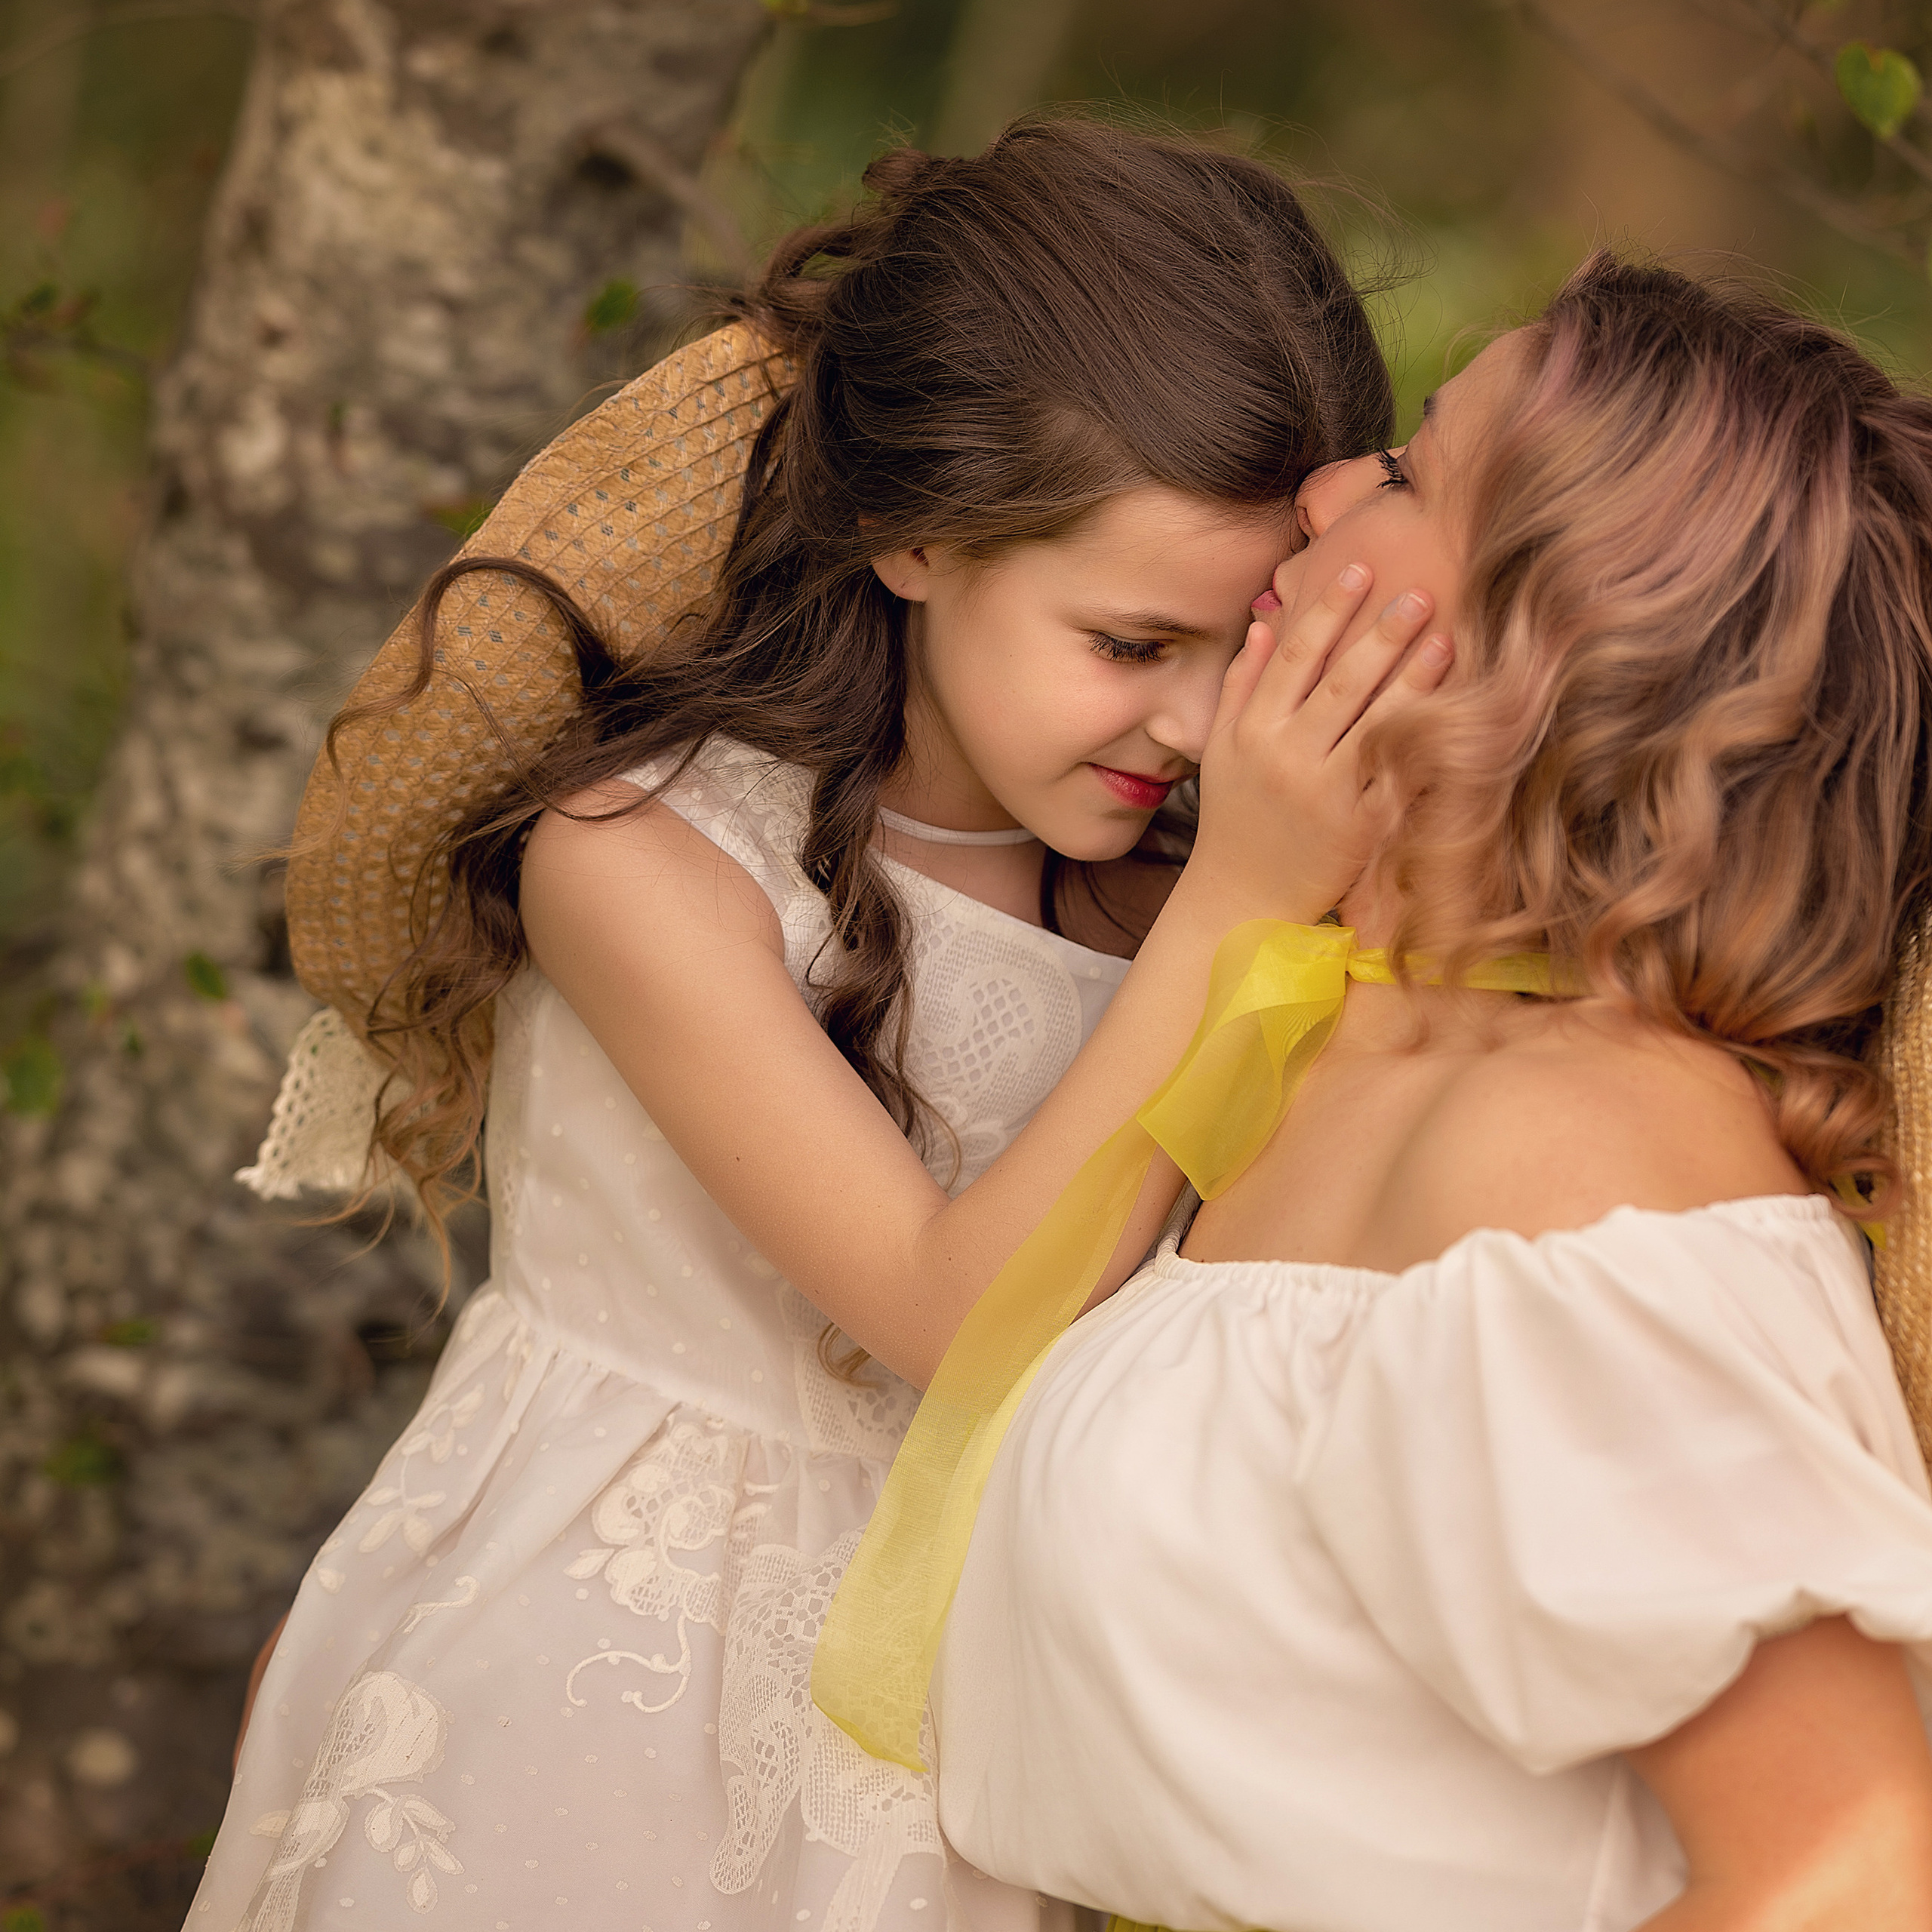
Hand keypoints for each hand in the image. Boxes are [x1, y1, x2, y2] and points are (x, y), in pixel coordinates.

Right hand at [1186, 561, 1450, 921]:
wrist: (1238, 902)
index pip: (1294, 658)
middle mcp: (1285, 757)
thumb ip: (1242, 686)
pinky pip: (1396, 777)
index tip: (1358, 568)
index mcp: (1252, 732)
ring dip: (1412, 678)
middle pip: (1339, 682)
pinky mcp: (1358, 829)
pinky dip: (1424, 744)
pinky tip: (1455, 714)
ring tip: (1445, 637)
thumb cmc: (1235, 822)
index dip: (1327, 610)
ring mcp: (1323, 793)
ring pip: (1373, 723)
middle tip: (1418, 593)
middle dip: (1380, 634)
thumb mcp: (1224, 752)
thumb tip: (1268, 624)